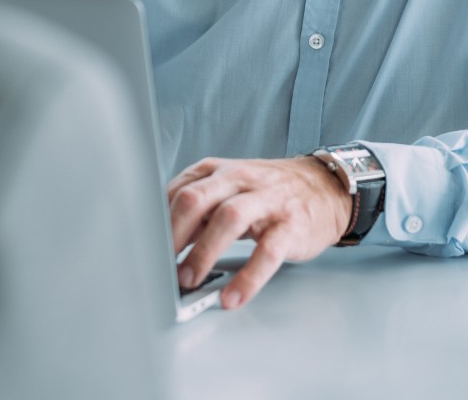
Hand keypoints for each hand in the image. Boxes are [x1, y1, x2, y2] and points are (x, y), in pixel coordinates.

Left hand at [167, 156, 351, 309]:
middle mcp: (240, 180)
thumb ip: (197, 210)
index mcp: (218, 172)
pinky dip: (248, 277)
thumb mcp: (229, 189)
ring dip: (204, 252)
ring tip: (190, 280)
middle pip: (197, 198)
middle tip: (160, 265)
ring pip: (229, 219)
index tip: (143, 249)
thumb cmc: (268, 192)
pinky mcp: (291, 226)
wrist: (324, 187)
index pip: (178, 190)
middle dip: (173, 234)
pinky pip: (268, 251)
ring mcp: (267, 201)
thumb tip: (159, 242)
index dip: (156, 221)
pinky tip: (233, 296)